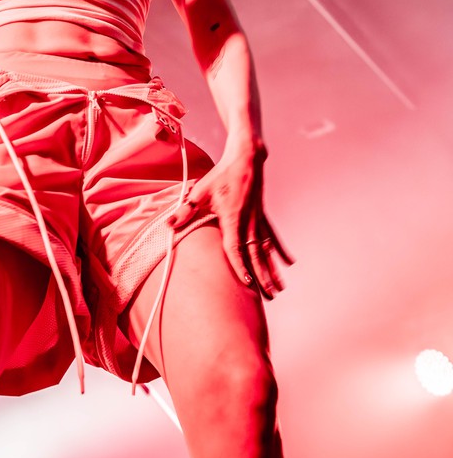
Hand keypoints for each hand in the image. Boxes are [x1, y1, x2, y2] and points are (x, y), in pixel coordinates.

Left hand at [167, 146, 293, 298]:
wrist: (244, 159)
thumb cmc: (221, 176)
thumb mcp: (200, 192)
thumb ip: (185, 211)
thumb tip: (168, 225)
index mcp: (232, 219)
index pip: (236, 248)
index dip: (241, 266)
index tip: (248, 283)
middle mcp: (248, 223)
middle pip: (256, 255)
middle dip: (262, 277)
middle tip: (268, 297)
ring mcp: (257, 220)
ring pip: (266, 250)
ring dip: (273, 269)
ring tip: (279, 289)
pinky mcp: (262, 216)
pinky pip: (272, 237)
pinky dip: (280, 250)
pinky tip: (288, 262)